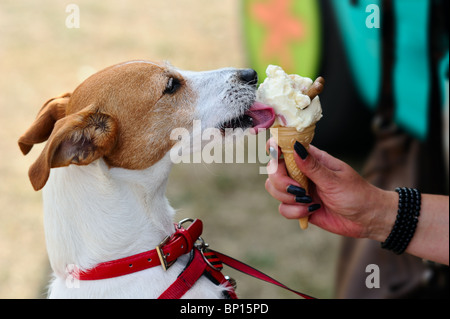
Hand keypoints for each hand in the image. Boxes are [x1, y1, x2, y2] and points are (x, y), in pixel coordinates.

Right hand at [265, 139, 396, 238]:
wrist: (367, 219)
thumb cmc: (357, 194)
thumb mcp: (335, 180)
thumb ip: (312, 167)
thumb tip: (296, 147)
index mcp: (311, 159)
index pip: (286, 147)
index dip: (274, 147)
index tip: (271, 151)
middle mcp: (301, 172)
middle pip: (273, 171)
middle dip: (281, 182)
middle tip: (299, 190)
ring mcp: (298, 190)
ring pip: (274, 189)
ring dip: (287, 199)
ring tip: (308, 203)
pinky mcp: (298, 207)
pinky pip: (283, 208)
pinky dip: (294, 212)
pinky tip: (310, 211)